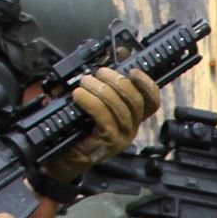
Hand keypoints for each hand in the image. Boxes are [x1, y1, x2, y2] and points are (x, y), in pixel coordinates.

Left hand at [41, 65, 162, 183]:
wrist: (64, 157)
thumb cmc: (77, 129)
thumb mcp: (93, 104)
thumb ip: (103, 85)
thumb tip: (110, 61)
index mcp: (132, 118)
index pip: (152, 101)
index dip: (146, 84)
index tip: (132, 71)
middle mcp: (132, 128)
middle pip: (136, 101)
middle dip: (117, 81)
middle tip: (98, 73)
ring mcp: (122, 137)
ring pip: (121, 109)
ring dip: (101, 90)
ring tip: (85, 82)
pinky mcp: (108, 142)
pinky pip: (104, 119)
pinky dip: (91, 103)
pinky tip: (79, 95)